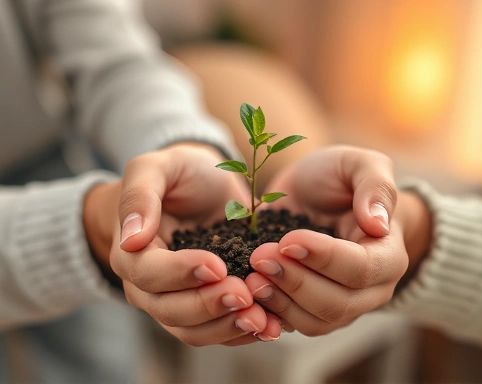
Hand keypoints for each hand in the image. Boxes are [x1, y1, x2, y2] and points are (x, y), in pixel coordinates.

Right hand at [108, 143, 280, 344]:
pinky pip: (217, 331)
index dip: (181, 274)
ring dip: (227, 328)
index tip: (217, 266)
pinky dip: (241, 333)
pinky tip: (270, 325)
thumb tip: (131, 238)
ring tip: (262, 318)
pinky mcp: (205, 305)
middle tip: (245, 295)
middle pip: (170, 310)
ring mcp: (177, 299)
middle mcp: (149, 284)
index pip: (149, 273)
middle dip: (208, 305)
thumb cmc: (178, 174)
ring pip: (193, 330)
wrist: (203, 187)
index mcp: (133, 252)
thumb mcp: (156, 168)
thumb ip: (139, 195)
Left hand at [244, 146, 404, 334]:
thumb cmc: (341, 179)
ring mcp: (341, 304)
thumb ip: (374, 186)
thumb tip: (377, 224)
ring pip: (314, 322)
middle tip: (260, 258)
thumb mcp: (358, 164)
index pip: (361, 269)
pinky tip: (248, 292)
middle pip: (337, 303)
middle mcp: (370, 289)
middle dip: (295, 282)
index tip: (288, 240)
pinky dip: (269, 314)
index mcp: (387, 254)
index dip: (324, 258)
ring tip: (251, 276)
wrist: (318, 196)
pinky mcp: (311, 309)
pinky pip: (293, 324)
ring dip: (279, 302)